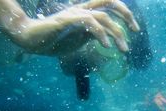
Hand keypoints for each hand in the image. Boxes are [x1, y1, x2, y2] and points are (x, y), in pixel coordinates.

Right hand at [18, 0, 139, 54]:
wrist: (30, 39)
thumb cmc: (54, 40)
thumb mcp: (79, 39)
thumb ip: (93, 35)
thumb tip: (107, 38)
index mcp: (86, 13)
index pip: (109, 5)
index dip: (124, 13)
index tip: (134, 29)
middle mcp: (82, 10)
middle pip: (109, 2)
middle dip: (126, 14)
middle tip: (135, 30)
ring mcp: (75, 14)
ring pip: (103, 17)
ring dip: (117, 34)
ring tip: (123, 49)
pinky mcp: (68, 20)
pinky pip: (89, 23)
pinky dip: (101, 34)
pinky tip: (107, 47)